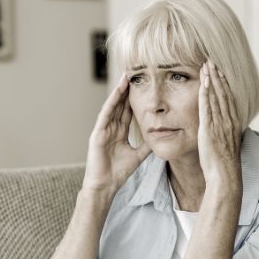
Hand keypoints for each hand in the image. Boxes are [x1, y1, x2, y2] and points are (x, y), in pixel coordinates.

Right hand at [81, 74, 150, 194]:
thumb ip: (147, 146)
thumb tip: (161, 138)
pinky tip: (117, 93)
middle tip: (135, 74)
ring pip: (113, 106)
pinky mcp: (97, 133)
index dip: (135, 99)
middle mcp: (111, 128)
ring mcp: (103, 129)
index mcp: (119, 132)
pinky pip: (105, 115)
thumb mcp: (138, 155)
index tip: (143, 87)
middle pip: (120, 105)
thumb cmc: (118, 172)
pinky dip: (111, 103)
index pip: (128, 112)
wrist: (106, 184)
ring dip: (119, 92)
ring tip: (126, 78)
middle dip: (127, 90)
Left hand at [198, 61, 242, 184]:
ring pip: (216, 97)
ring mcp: (220, 124)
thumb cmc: (224, 164)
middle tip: (211, 61)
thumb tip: (219, 129)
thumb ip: (222, 133)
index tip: (219, 71)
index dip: (224, 83)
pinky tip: (202, 82)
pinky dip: (205, 93)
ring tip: (206, 65)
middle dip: (217, 76)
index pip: (228, 98)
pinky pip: (207, 107)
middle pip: (223, 93)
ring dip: (211, 80)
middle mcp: (228, 120)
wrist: (225, 175)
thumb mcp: (226, 144)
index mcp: (233, 123)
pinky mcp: (210, 128)